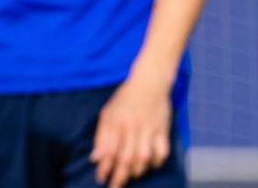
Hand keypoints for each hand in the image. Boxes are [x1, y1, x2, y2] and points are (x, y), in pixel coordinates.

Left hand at [90, 70, 172, 186]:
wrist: (150, 81)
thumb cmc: (126, 97)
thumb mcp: (108, 112)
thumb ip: (101, 135)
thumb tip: (95, 158)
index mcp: (117, 122)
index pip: (109, 150)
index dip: (104, 167)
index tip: (101, 178)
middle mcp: (133, 127)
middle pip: (126, 157)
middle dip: (119, 176)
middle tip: (115, 187)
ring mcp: (149, 128)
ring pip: (143, 157)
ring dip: (137, 170)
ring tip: (132, 175)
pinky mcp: (162, 128)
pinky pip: (162, 150)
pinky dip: (157, 161)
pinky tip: (151, 164)